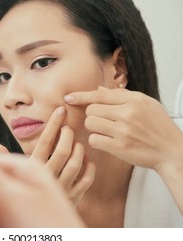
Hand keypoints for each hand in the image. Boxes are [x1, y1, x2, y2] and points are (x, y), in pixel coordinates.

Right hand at [0, 107, 94, 205]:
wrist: (37, 222)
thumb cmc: (23, 192)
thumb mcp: (13, 175)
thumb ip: (6, 159)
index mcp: (34, 168)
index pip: (45, 141)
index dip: (53, 124)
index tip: (60, 111)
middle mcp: (49, 177)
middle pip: (64, 150)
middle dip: (68, 135)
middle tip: (68, 129)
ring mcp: (63, 187)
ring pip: (77, 163)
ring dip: (80, 149)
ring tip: (78, 143)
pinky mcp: (75, 197)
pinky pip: (87, 179)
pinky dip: (90, 167)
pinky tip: (87, 160)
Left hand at [64, 86, 182, 212]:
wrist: (171, 150)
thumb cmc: (159, 127)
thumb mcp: (146, 104)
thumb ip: (122, 95)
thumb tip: (99, 89)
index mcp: (134, 100)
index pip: (100, 95)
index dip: (81, 96)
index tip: (69, 97)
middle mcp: (128, 114)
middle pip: (91, 109)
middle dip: (93, 115)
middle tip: (105, 120)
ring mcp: (123, 131)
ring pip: (90, 123)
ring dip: (93, 127)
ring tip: (106, 130)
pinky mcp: (119, 147)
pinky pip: (94, 139)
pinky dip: (97, 140)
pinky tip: (107, 141)